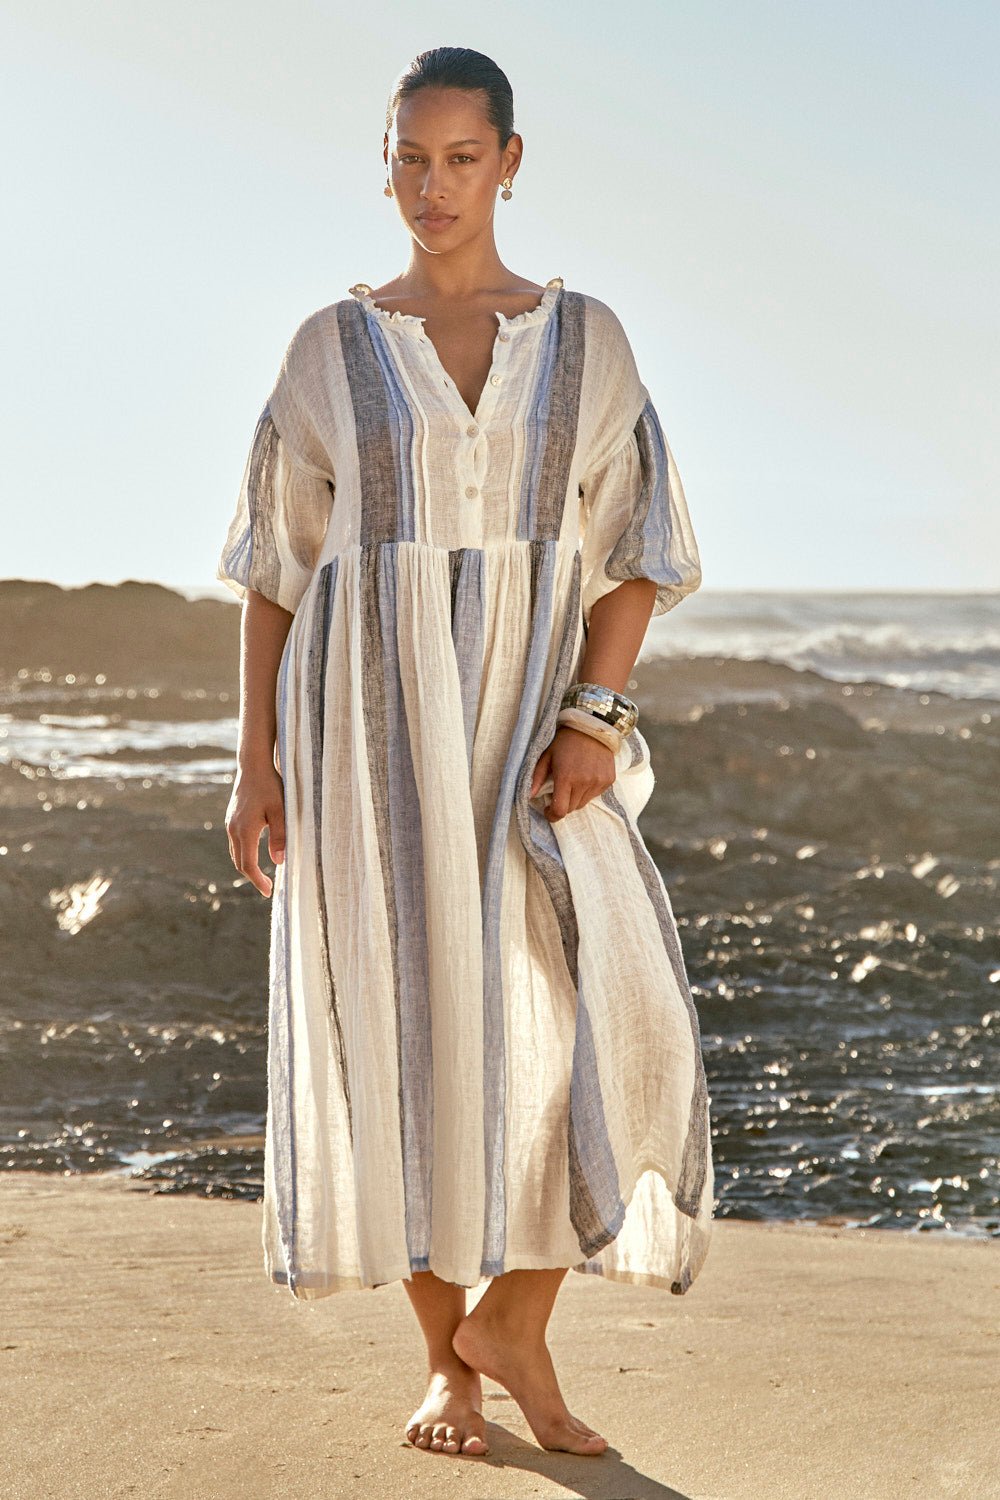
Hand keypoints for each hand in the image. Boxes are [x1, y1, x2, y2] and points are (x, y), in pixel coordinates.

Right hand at [225, 760, 286, 897]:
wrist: (254, 766)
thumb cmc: (271, 786)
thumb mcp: (281, 811)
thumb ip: (280, 836)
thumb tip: (278, 862)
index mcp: (244, 830)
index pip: (248, 865)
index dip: (257, 881)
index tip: (268, 892)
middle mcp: (233, 829)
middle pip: (239, 862)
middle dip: (253, 877)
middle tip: (268, 887)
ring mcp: (230, 824)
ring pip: (236, 853)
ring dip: (247, 866)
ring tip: (263, 875)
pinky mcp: (232, 819)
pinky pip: (235, 843)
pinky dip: (244, 854)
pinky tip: (256, 854)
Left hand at [530, 724, 615, 822]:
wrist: (592, 726)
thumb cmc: (565, 740)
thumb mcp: (547, 756)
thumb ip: (536, 777)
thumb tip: (529, 796)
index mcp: (566, 777)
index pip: (560, 810)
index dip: (552, 815)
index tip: (548, 810)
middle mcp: (584, 782)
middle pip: (571, 808)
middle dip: (562, 804)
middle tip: (559, 791)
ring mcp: (598, 781)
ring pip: (583, 803)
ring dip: (575, 798)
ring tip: (572, 781)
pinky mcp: (609, 780)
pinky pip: (595, 795)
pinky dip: (587, 791)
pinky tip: (585, 776)